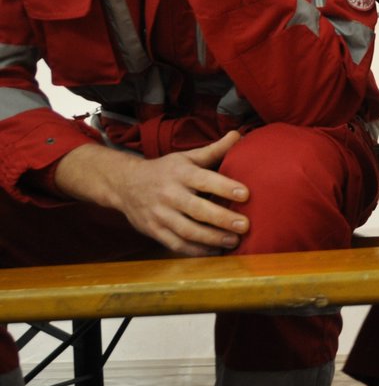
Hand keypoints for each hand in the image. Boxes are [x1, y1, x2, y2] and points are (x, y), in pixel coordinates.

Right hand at [54, 132, 248, 256]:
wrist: (124, 184)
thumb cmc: (165, 170)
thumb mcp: (186, 157)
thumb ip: (214, 150)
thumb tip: (239, 134)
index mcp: (180, 173)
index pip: (204, 180)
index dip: (225, 187)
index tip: (246, 194)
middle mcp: (169, 194)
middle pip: (197, 209)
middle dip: (222, 219)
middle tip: (245, 225)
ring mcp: (160, 215)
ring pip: (187, 230)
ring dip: (212, 238)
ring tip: (234, 241)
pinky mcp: (154, 231)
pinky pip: (176, 244)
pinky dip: (196, 251)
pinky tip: (216, 251)